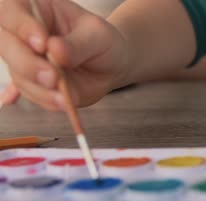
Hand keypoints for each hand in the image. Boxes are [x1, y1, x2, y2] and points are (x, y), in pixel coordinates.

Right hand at [0, 0, 130, 110]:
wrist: (111, 65)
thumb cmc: (102, 42)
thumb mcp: (97, 36)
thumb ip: (77, 44)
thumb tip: (55, 50)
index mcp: (36, 9)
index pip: (12, 10)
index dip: (22, 26)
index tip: (42, 44)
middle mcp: (24, 34)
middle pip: (6, 44)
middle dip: (27, 63)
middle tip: (52, 76)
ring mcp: (26, 60)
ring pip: (18, 74)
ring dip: (40, 88)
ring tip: (65, 96)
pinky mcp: (33, 83)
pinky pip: (32, 93)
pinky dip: (47, 100)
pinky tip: (62, 103)